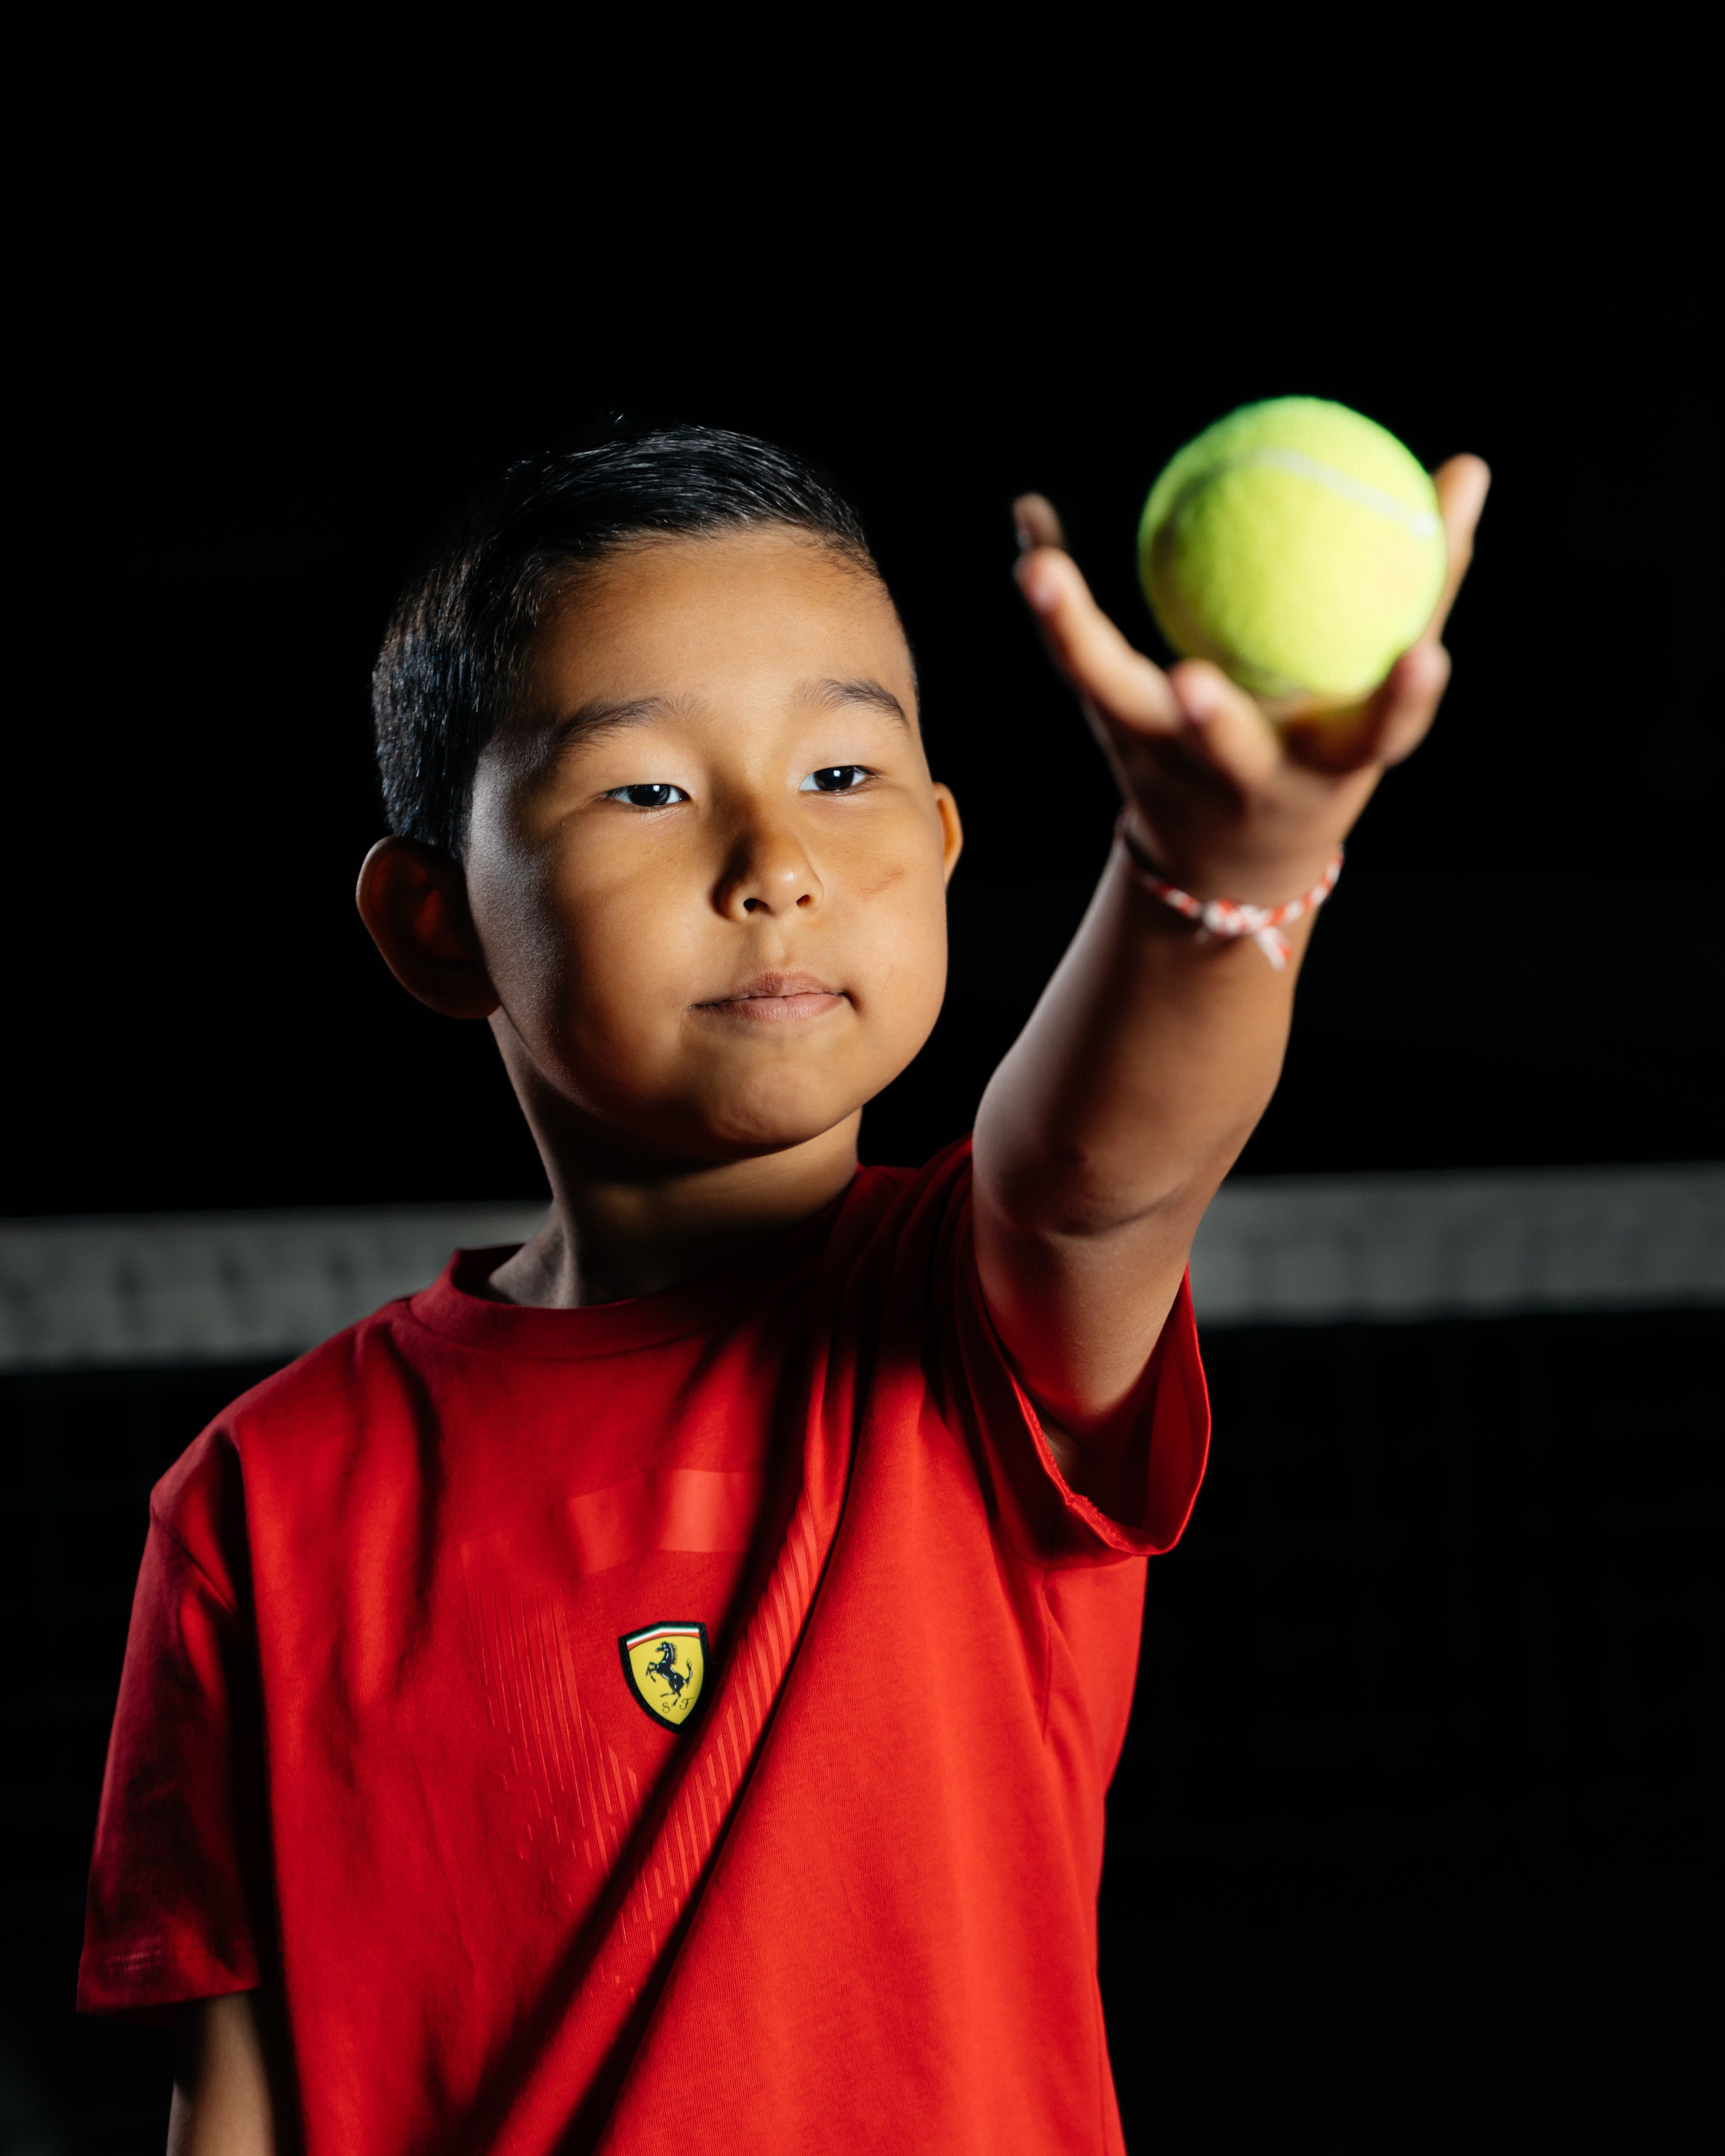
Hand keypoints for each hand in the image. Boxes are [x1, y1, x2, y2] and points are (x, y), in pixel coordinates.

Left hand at [1013, 456, 1490, 906]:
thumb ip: (1427, 590)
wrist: (1227, 859)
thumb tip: (1469, 469)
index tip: (1423, 657)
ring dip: (1078, 641)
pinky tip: (1032, 520)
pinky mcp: (1111, 732)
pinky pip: (1078, 659)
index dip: (1401, 701)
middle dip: (1214, 725)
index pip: (1377, 737)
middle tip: (1193, 678)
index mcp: (1324, 766)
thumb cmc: (1322, 747)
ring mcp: (1163, 761)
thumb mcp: (1379, 695)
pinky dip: (1056, 599)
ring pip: (1114, 702)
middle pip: (1223, 752)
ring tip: (1041, 571)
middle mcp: (1239, 776)